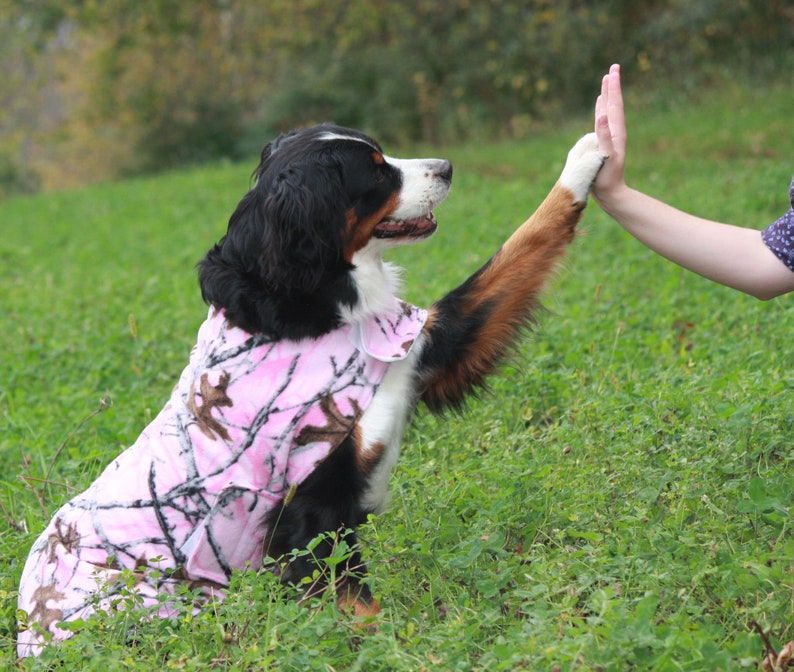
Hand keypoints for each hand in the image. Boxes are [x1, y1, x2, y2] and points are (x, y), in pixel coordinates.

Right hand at [593, 64, 626, 202]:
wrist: (611, 194)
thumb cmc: (608, 178)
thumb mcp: (606, 156)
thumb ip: (604, 136)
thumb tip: (601, 115)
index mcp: (616, 132)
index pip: (615, 105)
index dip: (614, 88)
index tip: (613, 70)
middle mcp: (615, 132)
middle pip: (614, 104)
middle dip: (613, 86)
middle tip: (613, 68)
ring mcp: (610, 137)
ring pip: (609, 110)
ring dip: (607, 96)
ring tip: (606, 82)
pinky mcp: (604, 143)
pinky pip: (602, 121)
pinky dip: (601, 110)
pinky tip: (599, 107)